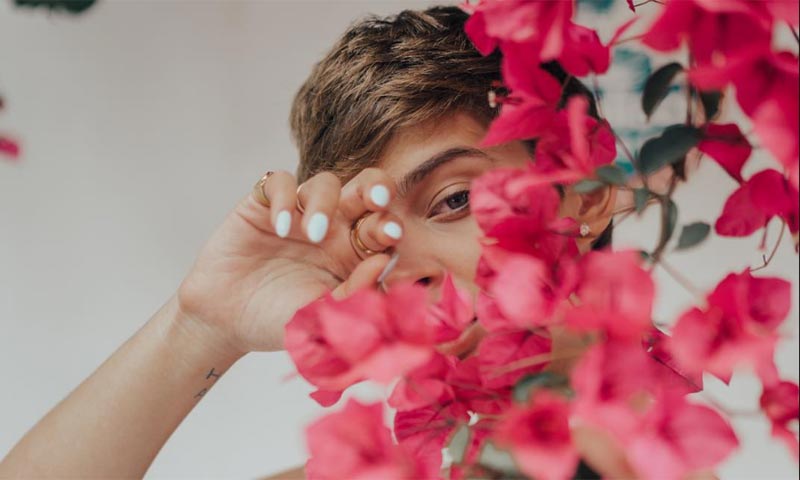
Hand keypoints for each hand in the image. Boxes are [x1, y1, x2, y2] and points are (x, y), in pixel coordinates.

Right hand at [176, 168, 405, 354]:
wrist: (226, 322)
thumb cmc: (279, 320)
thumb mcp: (321, 317)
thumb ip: (354, 293)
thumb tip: (385, 260)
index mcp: (355, 253)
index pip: (383, 228)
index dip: (391, 226)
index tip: (392, 236)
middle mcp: (333, 228)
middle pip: (366, 191)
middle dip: (376, 188)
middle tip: (377, 200)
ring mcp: (300, 214)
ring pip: (326, 183)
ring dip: (325, 202)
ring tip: (314, 234)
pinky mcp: (263, 205)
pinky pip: (279, 182)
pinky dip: (284, 199)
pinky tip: (281, 227)